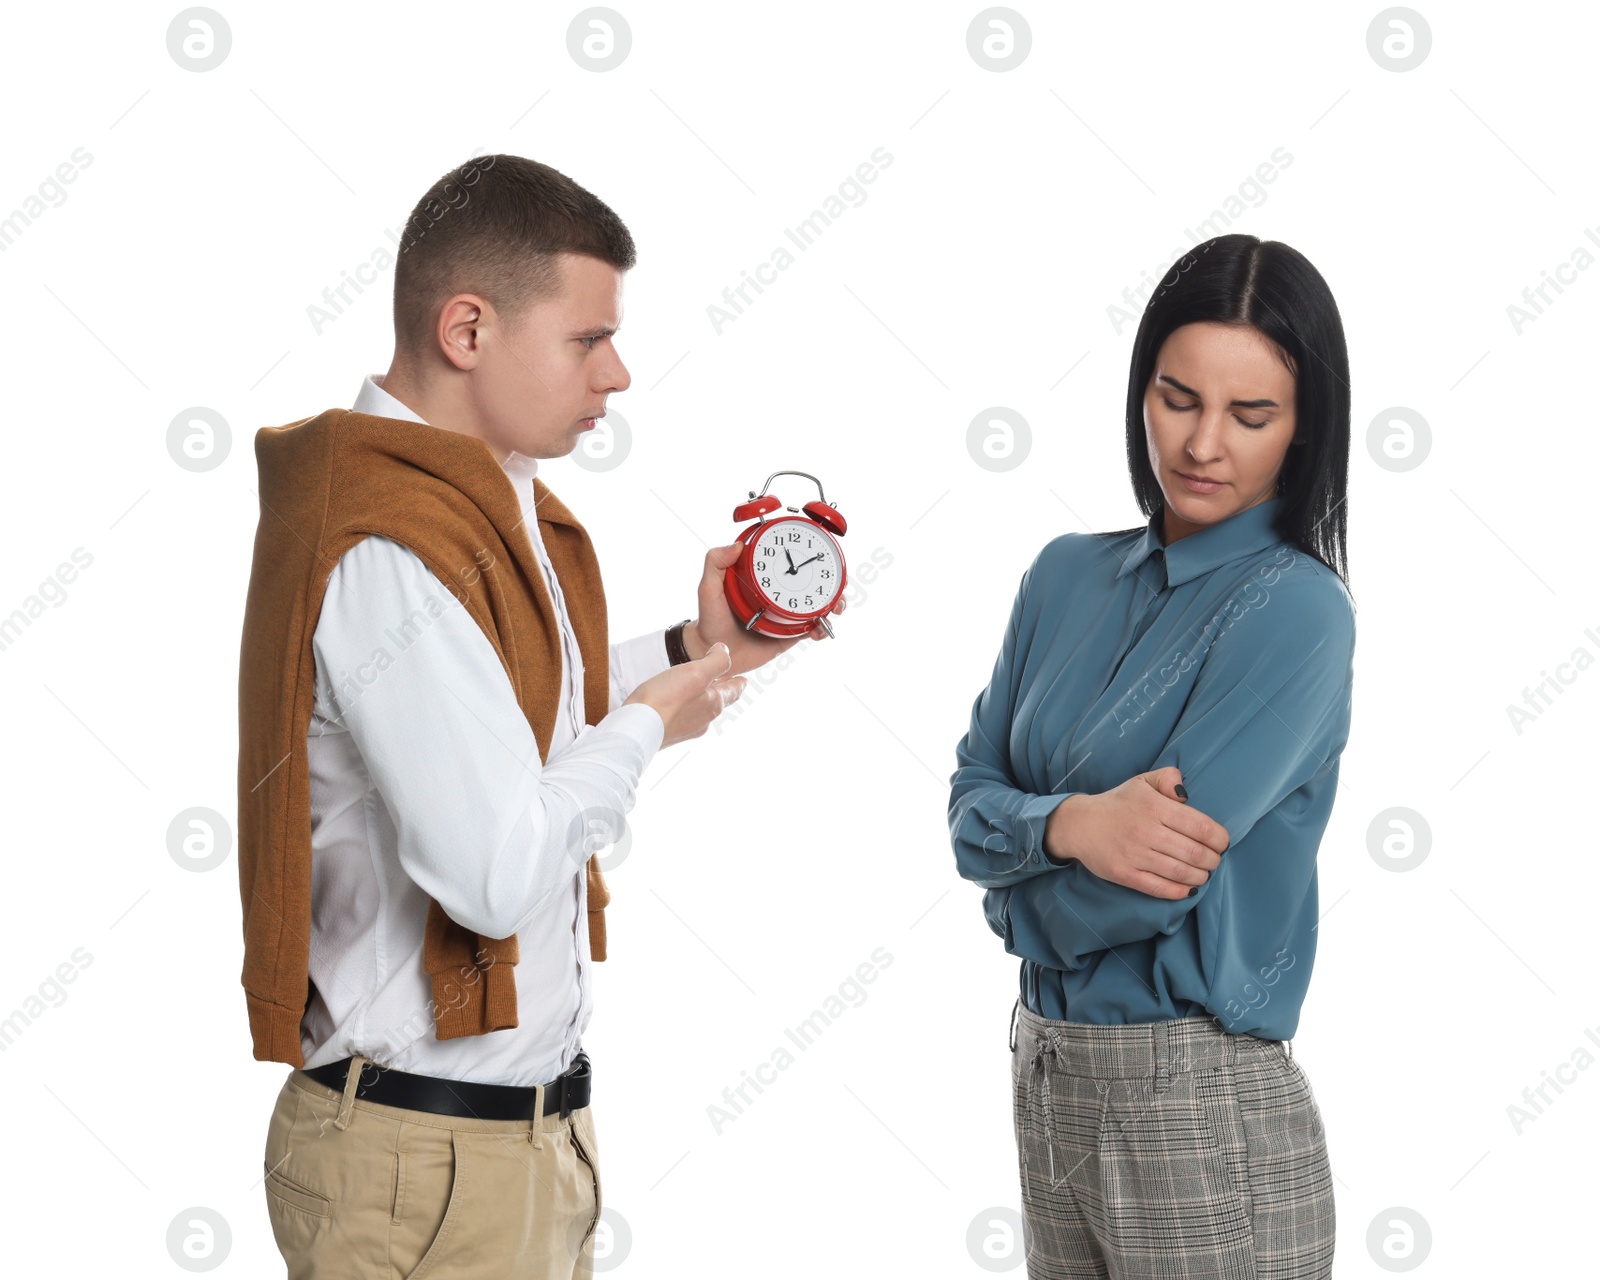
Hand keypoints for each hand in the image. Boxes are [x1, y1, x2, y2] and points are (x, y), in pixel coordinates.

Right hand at [624, 642, 745, 747]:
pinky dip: (687, 707)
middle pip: (719, 702)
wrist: (636, 730)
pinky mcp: (669, 733)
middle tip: (727, 684)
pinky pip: (684, 716)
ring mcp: (687, 729)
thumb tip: (724, 651)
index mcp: (714, 704)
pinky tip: (677, 704)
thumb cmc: (665, 700)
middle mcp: (704, 719)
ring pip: (702, 710)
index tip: (744, 681)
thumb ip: (716, 661)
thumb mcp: (696, 672)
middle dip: (724, 691)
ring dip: (705, 699)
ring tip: (702, 691)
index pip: (733, 691)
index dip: (739, 683)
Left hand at [683, 543, 846, 676]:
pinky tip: (819, 631)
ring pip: (817, 605)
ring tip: (835, 609)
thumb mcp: (708, 588)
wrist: (711, 651)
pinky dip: (821, 629)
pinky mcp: (789, 634)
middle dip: (833, 582)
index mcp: (763, 577)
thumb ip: (715, 563)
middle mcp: (778, 593)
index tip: (824, 555)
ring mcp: (786, 613)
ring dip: (832, 604)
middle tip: (838, 586)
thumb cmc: (710, 618)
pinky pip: (812, 629)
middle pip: (812, 582)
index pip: (790, 560)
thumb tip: (737, 544)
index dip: (812, 555)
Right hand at [1041, 767, 1229, 899]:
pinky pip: (1159, 888)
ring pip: (1180, 872)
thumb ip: (1168, 778)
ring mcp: (1135, 854)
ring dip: (1200, 877)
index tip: (1221, 843)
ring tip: (1203, 874)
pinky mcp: (1125, 874)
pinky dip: (1179, 891)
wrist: (1080, 824)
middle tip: (1213, 860)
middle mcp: (1147, 831)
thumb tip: (1186, 793)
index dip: (1219, 839)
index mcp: (1154, 806)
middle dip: (1212, 860)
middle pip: (1194, 853)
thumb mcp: (1142, 781)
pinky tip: (1187, 888)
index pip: (1200, 827)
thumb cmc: (1118, 803)